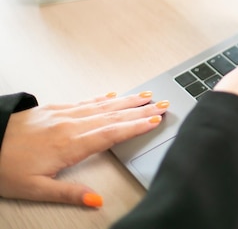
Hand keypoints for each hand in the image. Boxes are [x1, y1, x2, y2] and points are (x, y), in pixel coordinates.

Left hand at [0, 91, 168, 206]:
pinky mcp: (54, 109)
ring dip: (128, 101)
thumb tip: (95, 200)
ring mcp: (63, 114)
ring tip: (147, 96)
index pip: (111, 133)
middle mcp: (70, 125)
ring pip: (103, 106)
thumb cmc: (4, 167)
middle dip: (140, 110)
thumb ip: (69, 193)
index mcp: (70, 144)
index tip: (155, 120)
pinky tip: (113, 96)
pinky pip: (86, 101)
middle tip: (162, 105)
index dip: (135, 127)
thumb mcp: (35, 189)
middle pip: (113, 116)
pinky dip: (104, 98)